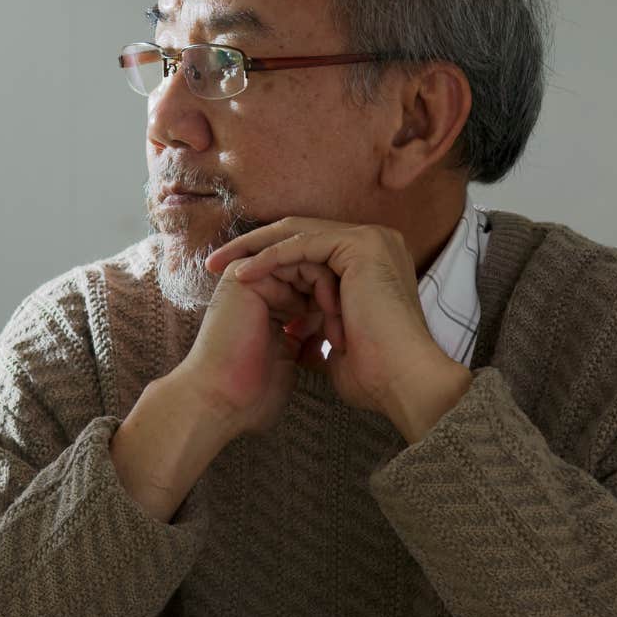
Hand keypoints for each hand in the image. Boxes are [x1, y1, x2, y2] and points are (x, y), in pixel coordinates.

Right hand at [168, 253, 343, 442]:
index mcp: (264, 305)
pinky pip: (297, 258)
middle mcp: (255, 286)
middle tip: (347, 333)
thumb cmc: (253, 393)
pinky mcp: (245, 273)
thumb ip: (306, 334)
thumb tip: (332, 325)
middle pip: (313, 272)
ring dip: (333, 294)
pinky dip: (322, 283)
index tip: (347, 343)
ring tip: (339, 330)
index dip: (337, 309)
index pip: (312, 290)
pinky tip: (331, 313)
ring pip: (310, 263)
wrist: (222, 401)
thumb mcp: (290, 356)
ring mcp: (249, 276)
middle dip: (338, 299)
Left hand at [206, 218, 470, 440]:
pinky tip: (242, 272)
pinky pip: (304, 245)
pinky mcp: (362, 245)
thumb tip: (291, 338)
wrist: (402, 383)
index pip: (305, 253)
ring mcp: (371, 240)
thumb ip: (315, 329)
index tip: (230, 281)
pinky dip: (271, 258)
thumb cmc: (373, 374)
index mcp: (368, 264)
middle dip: (251, 249)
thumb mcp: (333, 343)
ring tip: (218, 265)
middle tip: (213, 264)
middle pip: (297, 236)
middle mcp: (373, 244)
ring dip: (253, 249)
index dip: (265, 264)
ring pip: (296, 234)